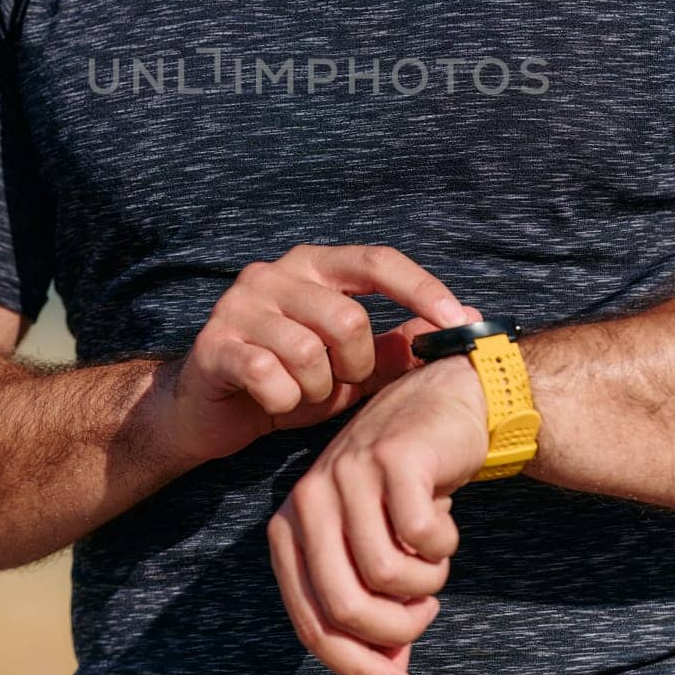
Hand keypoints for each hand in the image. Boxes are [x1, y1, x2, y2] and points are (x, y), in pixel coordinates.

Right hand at [152, 242, 481, 466]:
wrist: (209, 413)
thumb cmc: (289, 382)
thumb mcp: (350, 368)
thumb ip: (397, 347)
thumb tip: (465, 321)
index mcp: (314, 265)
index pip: (378, 261)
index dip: (422, 289)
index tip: (460, 321)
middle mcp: (275, 272)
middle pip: (347, 319)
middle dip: (353, 367)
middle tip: (336, 383)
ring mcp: (239, 303)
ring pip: (309, 352)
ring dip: (316, 390)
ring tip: (300, 394)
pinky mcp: (214, 342)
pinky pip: (271, 377)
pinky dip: (282, 401)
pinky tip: (271, 401)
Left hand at [266, 351, 489, 674]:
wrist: (445, 408)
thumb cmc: (407, 492)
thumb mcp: (382, 557)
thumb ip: (381, 624)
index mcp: (290, 529)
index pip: (311, 624)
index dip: (356, 665)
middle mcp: (308, 499)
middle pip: (344, 608)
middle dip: (396, 630)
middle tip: (424, 613)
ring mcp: (347, 474)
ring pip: (385, 575)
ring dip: (425, 585)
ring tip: (434, 562)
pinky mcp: (391, 460)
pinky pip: (418, 537)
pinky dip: (442, 545)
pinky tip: (443, 527)